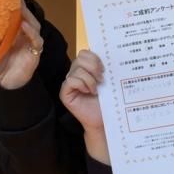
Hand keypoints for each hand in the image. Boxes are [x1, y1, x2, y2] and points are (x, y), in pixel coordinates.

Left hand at [0, 0, 43, 89]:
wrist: (5, 83)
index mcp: (12, 29)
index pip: (15, 12)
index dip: (12, 1)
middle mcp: (23, 33)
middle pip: (25, 14)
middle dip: (20, 4)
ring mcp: (31, 41)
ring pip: (33, 23)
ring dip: (27, 15)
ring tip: (19, 7)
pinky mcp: (35, 52)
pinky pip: (36, 40)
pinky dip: (31, 32)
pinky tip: (24, 25)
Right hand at [61, 49, 109, 163]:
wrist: (104, 120)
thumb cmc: (107, 102)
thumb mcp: (108, 81)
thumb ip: (104, 68)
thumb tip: (107, 53)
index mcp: (85, 69)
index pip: (85, 53)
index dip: (95, 57)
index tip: (105, 69)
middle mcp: (75, 74)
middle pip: (80, 57)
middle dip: (93, 66)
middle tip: (102, 79)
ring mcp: (69, 83)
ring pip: (77, 69)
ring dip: (90, 78)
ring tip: (96, 89)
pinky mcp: (65, 93)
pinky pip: (71, 80)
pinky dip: (82, 84)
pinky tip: (89, 92)